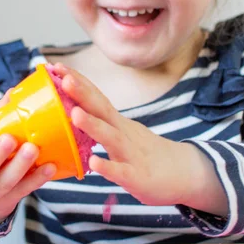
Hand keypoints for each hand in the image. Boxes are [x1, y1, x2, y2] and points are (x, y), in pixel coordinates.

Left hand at [53, 64, 226, 214]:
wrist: (187, 173)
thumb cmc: (147, 154)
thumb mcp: (123, 134)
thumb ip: (102, 124)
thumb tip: (74, 111)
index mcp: (117, 122)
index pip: (96, 97)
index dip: (78, 81)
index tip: (56, 66)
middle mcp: (123, 132)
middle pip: (102, 109)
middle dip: (82, 93)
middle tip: (63, 78)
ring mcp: (131, 154)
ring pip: (111, 137)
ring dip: (93, 125)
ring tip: (74, 114)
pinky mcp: (138, 177)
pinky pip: (121, 171)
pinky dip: (108, 166)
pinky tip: (93, 161)